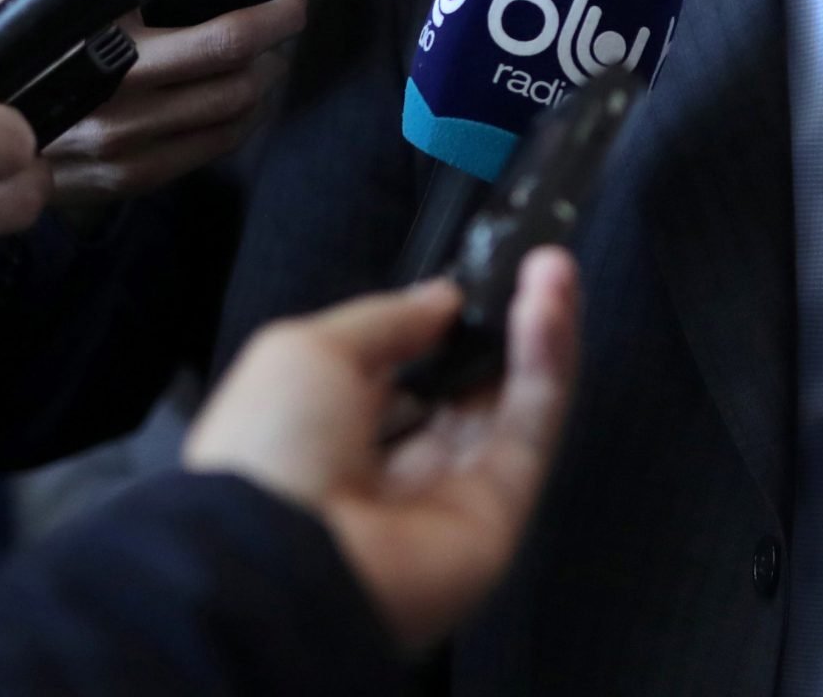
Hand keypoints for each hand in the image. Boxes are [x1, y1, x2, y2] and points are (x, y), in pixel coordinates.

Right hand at [0, 0, 307, 205]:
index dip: (270, 5)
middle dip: (280, 31)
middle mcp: (119, 108)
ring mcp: (126, 150)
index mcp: (100, 51)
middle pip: (240, 75)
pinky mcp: (132, 179)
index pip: (221, 34)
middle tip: (292, 3)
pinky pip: (214, 147)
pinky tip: (232, 83)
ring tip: (263, 40)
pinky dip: (239, 114)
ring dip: (264, 72)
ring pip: (235, 111)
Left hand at [185, 252, 580, 651]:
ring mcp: (453, 495)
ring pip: (511, 402)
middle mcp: (397, 470)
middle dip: (501, 322)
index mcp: (334, 438)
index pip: (405, 374)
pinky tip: (549, 306)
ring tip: (552, 265)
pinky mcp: (500, 515)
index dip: (442, 324)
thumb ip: (385, 319)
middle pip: (470, 387)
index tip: (473, 277)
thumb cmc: (269, 450)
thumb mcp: (306, 351)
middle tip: (531, 261)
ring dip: (538, 330)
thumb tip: (443, 297)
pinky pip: (530, 429)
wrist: (281, 561)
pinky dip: (547, 363)